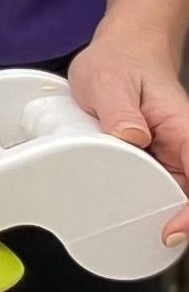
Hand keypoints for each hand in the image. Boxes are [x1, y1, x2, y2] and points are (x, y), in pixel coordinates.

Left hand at [69, 16, 188, 246]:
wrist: (123, 52)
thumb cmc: (121, 62)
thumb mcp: (109, 82)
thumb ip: (119, 109)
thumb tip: (131, 137)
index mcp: (184, 131)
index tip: (172, 230)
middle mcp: (183, 147)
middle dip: (176, 222)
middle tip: (147, 239)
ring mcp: (171, 155)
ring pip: (175, 195)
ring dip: (158, 212)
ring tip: (130, 228)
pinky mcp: (156, 159)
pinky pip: (158, 186)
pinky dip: (145, 200)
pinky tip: (126, 209)